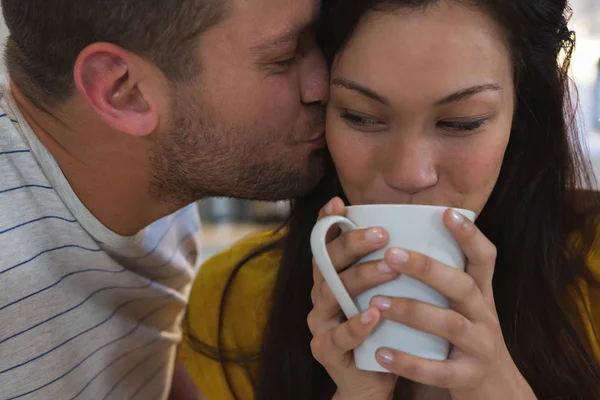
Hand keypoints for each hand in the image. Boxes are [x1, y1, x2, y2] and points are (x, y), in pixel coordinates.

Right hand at [307, 197, 397, 399]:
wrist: (375, 379)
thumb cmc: (384, 331)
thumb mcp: (384, 294)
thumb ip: (388, 267)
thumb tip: (414, 229)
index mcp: (332, 279)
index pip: (324, 245)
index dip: (327, 223)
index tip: (339, 202)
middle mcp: (321, 297)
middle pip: (326, 263)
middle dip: (352, 244)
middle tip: (382, 233)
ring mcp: (320, 324)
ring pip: (331, 294)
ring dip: (360, 278)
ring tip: (389, 268)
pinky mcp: (326, 352)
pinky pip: (338, 337)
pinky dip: (356, 325)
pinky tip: (373, 314)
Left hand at [370, 209, 535, 399]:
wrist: (495, 390)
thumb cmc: (466, 337)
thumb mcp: (464, 305)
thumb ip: (443, 279)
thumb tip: (403, 239)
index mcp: (481, 294)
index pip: (484, 258)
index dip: (469, 234)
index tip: (445, 212)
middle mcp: (484, 315)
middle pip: (460, 285)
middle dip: (426, 268)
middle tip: (391, 254)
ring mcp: (479, 347)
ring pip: (448, 324)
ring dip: (410, 310)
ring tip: (376, 302)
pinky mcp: (468, 376)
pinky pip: (437, 370)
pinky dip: (408, 362)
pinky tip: (380, 353)